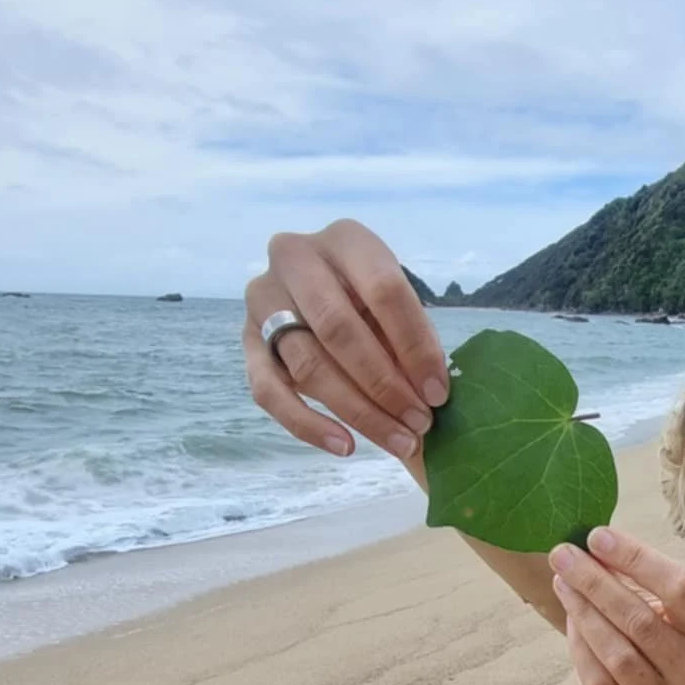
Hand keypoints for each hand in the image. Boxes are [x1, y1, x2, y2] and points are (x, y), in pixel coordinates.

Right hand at [242, 220, 449, 476]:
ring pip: (308, 364)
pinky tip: (345, 445)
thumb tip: (431, 396)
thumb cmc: (373, 304)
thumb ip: (412, 342)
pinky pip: (268, 391)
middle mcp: (295, 258)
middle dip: (384, 384)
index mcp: (346, 239)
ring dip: (357, 411)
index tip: (438, 394)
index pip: (384, 290)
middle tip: (419, 422)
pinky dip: (308, 425)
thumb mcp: (397, 309)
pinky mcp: (246, 341)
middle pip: (339, 328)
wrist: (318, 297)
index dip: (415, 346)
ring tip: (397, 441)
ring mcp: (263, 299)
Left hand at [549, 528, 684, 684]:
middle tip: (564, 556)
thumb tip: (587, 544)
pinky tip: (572, 621)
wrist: (676, 670)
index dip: (637, 559)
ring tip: (564, 584)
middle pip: (643, 621)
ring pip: (619, 655)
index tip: (597, 537)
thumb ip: (632, 570)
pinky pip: (597, 684)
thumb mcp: (661, 591)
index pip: (680, 588)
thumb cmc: (664, 619)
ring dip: (584, 614)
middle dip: (596, 584)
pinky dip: (579, 648)